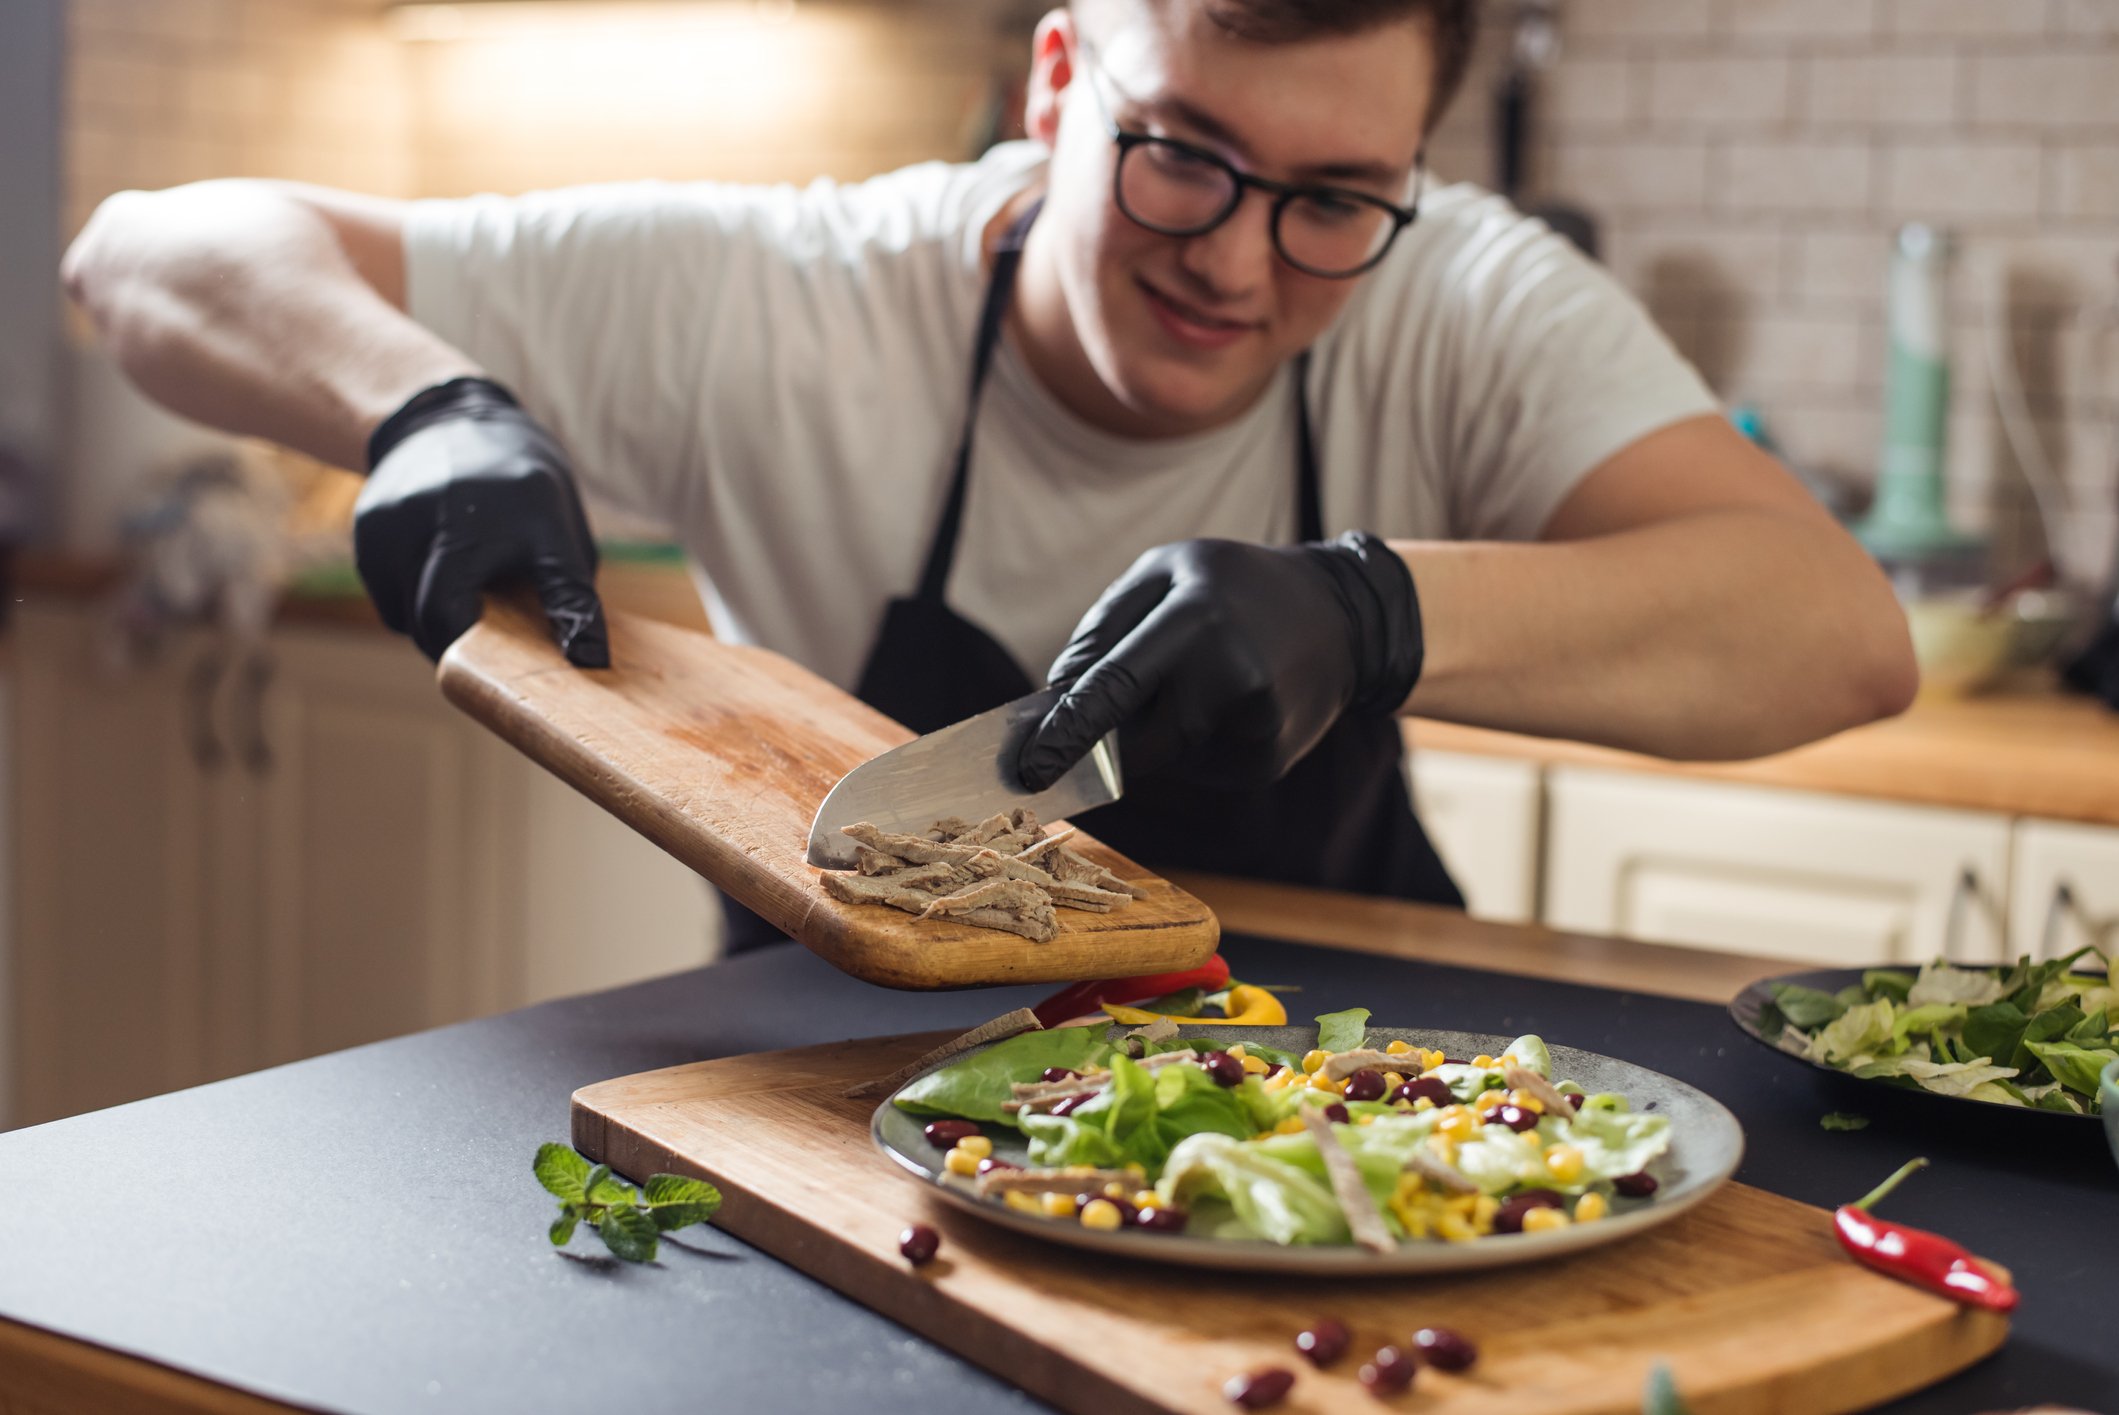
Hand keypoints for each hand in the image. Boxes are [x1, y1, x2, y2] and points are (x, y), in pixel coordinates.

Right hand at [354, 377, 608, 665]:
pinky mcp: (369, 527)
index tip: (586, 660)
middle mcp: (457, 511)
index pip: (559, 583)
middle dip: (462, 652)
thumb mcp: (559, 524)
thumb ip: (566, 590)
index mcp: (528, 509)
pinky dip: (410, 608)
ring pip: (410, 617)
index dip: (572, 625)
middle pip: (442, 618)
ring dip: (434, 631)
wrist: (448, 420)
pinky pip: (388, 598)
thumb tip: (581, 659)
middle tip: (484, 663)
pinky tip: (431, 582)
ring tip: (461, 609)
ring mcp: (404, 518)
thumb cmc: (517, 489)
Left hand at [1016, 533, 1422, 791]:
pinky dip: (1189, 743)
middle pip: (1130, 742)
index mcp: (1198, 620)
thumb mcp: (1165, 572)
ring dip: (1153, 731)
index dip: (1065, 733)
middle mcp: (1230, 679)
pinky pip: (1192, 768)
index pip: (1113, 688)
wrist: (1342, 618)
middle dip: (1100, 743)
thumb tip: (1055, 698)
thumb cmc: (1235, 586)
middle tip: (1104, 713)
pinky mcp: (1265, 762)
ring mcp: (1253, 728)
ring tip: (1200, 679)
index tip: (1026, 768)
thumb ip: (1102, 629)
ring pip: (1159, 757)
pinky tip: (1226, 705)